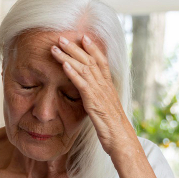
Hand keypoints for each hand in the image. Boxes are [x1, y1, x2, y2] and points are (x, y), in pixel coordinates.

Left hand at [50, 34, 135, 153]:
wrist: (121, 140)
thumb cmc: (114, 129)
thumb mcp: (106, 109)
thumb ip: (99, 99)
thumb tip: (92, 96)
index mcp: (109, 86)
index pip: (102, 61)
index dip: (93, 48)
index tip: (84, 37)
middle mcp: (105, 86)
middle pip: (90, 60)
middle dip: (76, 47)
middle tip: (62, 37)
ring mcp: (100, 93)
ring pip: (84, 68)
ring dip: (69, 56)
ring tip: (56, 47)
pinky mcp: (94, 102)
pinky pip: (82, 84)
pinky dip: (72, 72)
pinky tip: (63, 64)